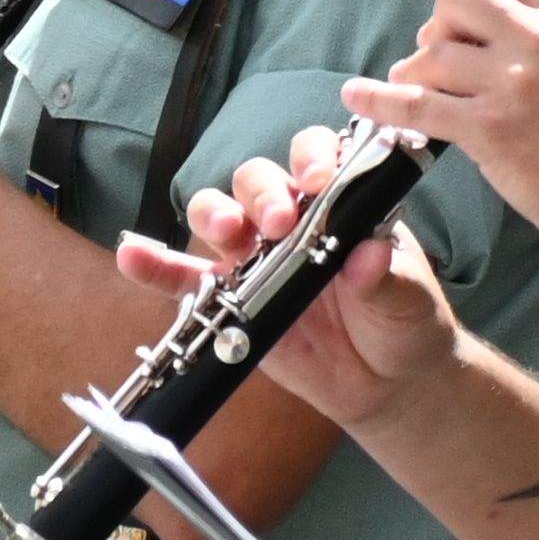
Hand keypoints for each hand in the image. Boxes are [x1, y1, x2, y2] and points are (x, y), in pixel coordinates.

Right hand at [116, 122, 463, 424]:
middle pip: (258, 181)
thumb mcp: (406, 297)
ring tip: (227, 232)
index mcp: (340, 204)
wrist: (387, 381)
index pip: (317, 157)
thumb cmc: (403, 321)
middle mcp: (292, 220)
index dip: (313, 158)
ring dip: (215, 215)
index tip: (320, 181)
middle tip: (280, 222)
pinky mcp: (226, 301)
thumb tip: (369, 254)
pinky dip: (154, 266)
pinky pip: (182, 279)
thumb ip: (385, 276)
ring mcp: (254, 258)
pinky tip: (132, 256)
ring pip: (218, 216)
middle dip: (264, 193)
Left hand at [342, 0, 538, 258]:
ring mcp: (512, 84)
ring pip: (432, 51)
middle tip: (449, 47)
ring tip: (421, 84)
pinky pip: (414, 104)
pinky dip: (378, 99)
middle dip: (444, 19)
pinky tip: (359, 94)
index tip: (476, 2)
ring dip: (418, 67)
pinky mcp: (486, 130)